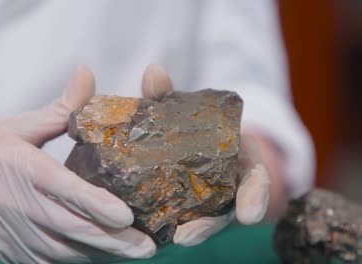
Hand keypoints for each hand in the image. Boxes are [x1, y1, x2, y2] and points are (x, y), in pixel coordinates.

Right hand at [0, 65, 172, 262]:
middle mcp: (18, 206)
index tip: (126, 214)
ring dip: (101, 254)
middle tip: (147, 246)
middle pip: (70, 228)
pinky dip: (79, 260)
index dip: (94, 204)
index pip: (62, 189)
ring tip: (134, 252)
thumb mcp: (18, 124)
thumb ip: (61, 108)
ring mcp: (14, 235)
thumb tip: (86, 73)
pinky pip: (50, 263)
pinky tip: (103, 256)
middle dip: (112, 241)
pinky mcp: (11, 252)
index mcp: (20, 167)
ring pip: (64, 252)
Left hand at [141, 65, 272, 246]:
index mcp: (239, 159)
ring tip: (174, 239)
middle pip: (228, 208)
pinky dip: (173, 226)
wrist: (185, 138)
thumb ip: (168, 94)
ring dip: (193, 231)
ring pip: (207, 219)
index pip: (255, 179)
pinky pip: (184, 219)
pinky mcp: (189, 209)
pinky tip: (155, 234)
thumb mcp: (182, 107)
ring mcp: (211, 199)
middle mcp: (230, 183)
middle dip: (211, 224)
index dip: (255, 196)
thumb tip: (153, 71)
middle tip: (189, 236)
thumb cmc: (191, 123)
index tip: (249, 217)